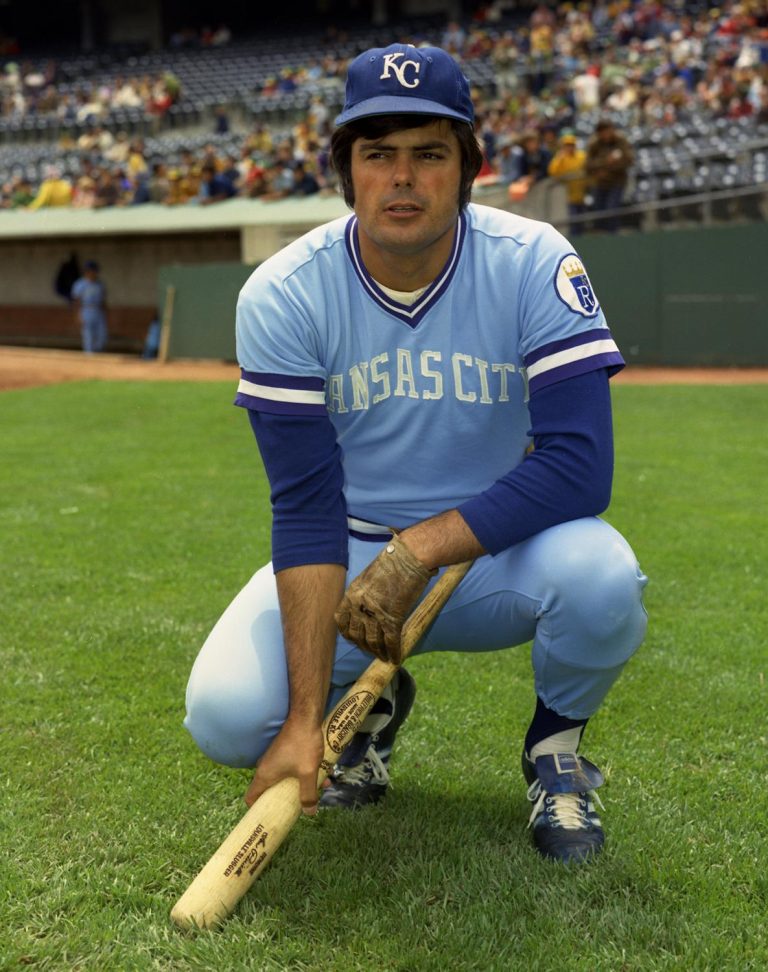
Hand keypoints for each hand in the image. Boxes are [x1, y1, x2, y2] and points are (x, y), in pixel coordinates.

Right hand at [245, 717, 324, 814]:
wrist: (305, 717)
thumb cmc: (303, 745)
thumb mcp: (307, 773)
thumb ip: (308, 794)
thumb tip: (309, 812)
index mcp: (264, 775)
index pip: (251, 798)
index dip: (257, 810)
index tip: (270, 817)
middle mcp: (265, 767)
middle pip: (270, 790)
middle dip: (288, 799)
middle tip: (300, 805)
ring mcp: (274, 758)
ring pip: (285, 778)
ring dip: (301, 784)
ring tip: (322, 786)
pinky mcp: (284, 751)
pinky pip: (291, 767)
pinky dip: (303, 772)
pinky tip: (323, 771)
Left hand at [335, 533, 434, 662]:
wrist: (409, 556)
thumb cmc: (393, 561)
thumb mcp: (369, 576)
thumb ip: (366, 593)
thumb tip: (370, 607)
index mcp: (352, 593)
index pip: (341, 620)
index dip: (347, 633)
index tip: (354, 638)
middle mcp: (360, 605)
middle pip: (356, 634)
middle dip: (363, 646)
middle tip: (371, 651)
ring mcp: (376, 613)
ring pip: (373, 641)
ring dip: (379, 652)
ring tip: (384, 657)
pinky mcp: (393, 618)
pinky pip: (391, 641)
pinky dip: (394, 652)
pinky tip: (396, 658)